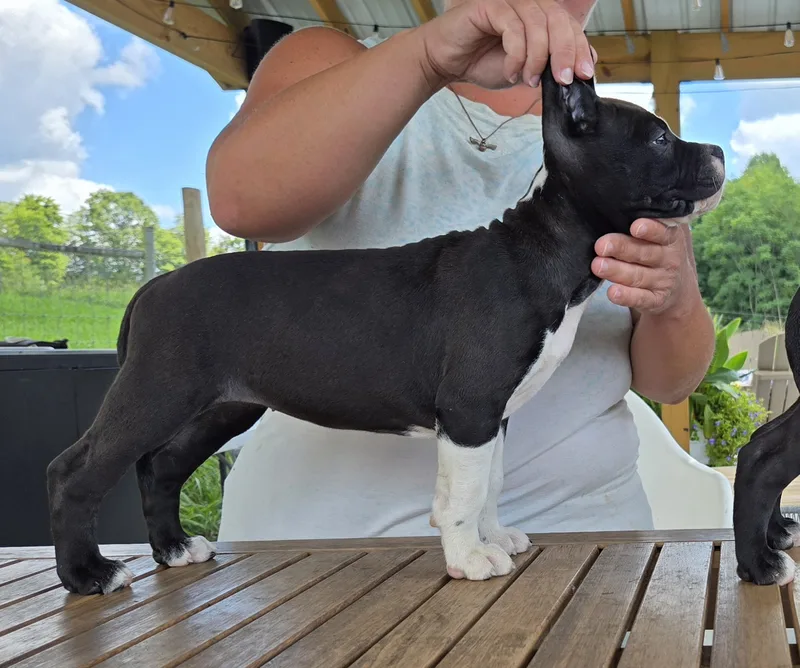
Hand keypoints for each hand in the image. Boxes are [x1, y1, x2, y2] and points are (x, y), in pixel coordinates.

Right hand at [417, 0, 594, 89]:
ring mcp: (509, 3)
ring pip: (538, 24)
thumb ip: (547, 67)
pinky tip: (510, 72)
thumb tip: (575, 71)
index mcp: (539, 18)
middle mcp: (527, 5)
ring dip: (538, 58)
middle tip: (563, 79)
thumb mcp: (524, 71)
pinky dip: (516, 55)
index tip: (585, 73)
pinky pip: (513, 28)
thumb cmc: (481, 64)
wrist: (446, 64)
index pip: (568, 26)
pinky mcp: (490, 6)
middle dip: (565, 52)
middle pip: (558, 20)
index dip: (580, 48)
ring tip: (528, 80)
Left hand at [591, 219, 697, 315]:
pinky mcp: (655, 300)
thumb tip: (615, 203)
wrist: (678, 292)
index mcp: (671, 239)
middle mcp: (669, 260)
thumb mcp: (660, 236)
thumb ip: (647, 222)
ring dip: (617, 271)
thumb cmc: (658, 253)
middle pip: (644, 253)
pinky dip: (626, 297)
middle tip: (601, 246)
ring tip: (598, 266)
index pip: (663, 232)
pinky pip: (640, 299)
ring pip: (638, 276)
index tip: (634, 226)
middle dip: (622, 248)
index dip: (650, 229)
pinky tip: (612, 293)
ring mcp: (662, 281)